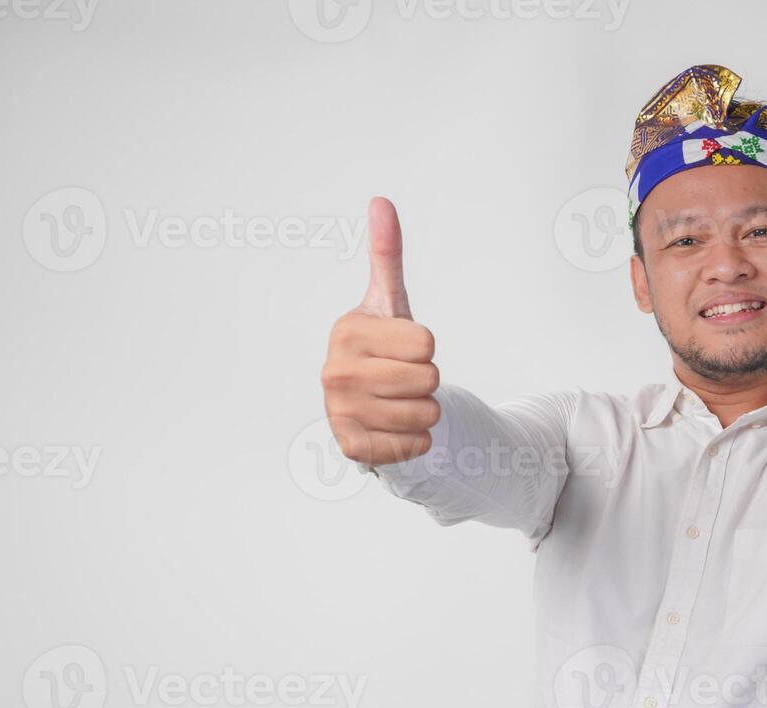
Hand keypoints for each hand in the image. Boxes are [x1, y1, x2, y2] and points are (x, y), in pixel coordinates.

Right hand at [321, 197, 441, 465]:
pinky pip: (416, 445)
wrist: (364, 403)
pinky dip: (416, 440)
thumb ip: (387, 255)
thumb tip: (381, 201)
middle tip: (402, 377)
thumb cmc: (381, 349)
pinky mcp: (354, 448)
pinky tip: (394, 426)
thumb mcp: (388, 303)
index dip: (424, 347)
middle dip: (427, 380)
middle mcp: (336, 373)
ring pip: (427, 414)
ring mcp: (342, 413)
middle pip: (429, 379)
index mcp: (347, 332)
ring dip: (423, 411)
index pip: (427, 343)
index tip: (401, 347)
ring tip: (398, 401)